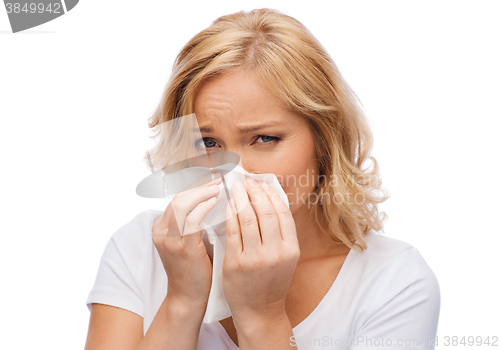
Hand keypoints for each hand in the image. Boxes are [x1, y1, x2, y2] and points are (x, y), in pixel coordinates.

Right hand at [152, 174, 221, 305]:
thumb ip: (194, 222)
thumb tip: (212, 199)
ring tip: (218, 187)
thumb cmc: (194, 268)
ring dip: (202, 193)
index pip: (176, 199)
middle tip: (218, 179)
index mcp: (161, 229)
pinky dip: (203, 207)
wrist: (188, 297)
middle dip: (199, 186)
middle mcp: (161, 232)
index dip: (194, 186)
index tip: (211, 179)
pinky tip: (215, 202)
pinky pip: (191, 220)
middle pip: (178, 198)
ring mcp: (170, 241)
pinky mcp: (183, 249)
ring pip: (182, 205)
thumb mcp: (188, 241)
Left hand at [222, 177, 299, 325]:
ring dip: (240, 198)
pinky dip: (230, 214)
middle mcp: (275, 253)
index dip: (271, 194)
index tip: (262, 183)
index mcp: (291, 249)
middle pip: (265, 212)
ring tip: (235, 188)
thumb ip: (281, 232)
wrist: (259, 310)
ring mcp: (255, 258)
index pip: (283, 213)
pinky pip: (232, 231)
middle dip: (255, 192)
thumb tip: (271, 199)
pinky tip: (228, 205)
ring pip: (248, 219)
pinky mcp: (236, 263)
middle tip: (247, 181)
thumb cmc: (272, 281)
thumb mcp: (286, 257)